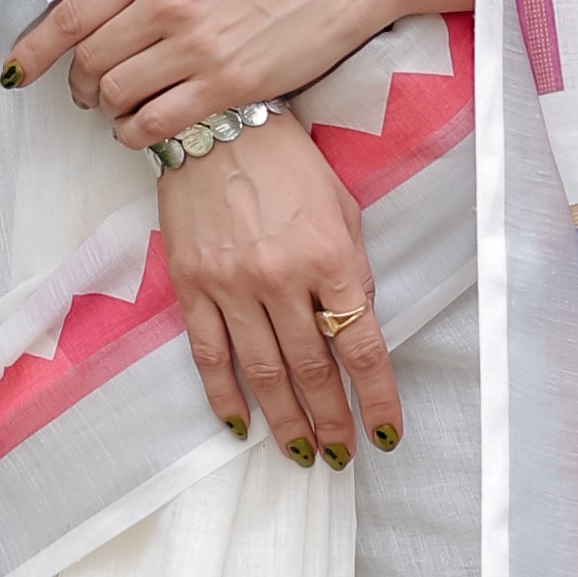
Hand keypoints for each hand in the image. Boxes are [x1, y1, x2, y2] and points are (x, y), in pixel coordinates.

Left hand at [6, 0, 475, 150]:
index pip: (73, 15)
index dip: (36, 49)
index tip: (17, 70)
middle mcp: (167, 6)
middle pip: (91, 62)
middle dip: (78, 84)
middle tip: (86, 91)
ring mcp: (197, 49)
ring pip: (119, 96)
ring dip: (108, 110)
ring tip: (117, 109)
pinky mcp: (228, 85)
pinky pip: (159, 123)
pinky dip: (138, 133)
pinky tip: (141, 128)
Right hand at [160, 118, 401, 461]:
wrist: (215, 122)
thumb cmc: (288, 162)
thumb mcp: (342, 207)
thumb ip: (350, 270)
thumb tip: (352, 328)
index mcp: (330, 256)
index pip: (361, 347)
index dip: (376, 399)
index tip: (385, 435)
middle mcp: (282, 277)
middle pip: (313, 370)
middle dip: (331, 420)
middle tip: (341, 455)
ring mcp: (232, 285)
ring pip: (263, 372)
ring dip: (285, 421)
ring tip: (301, 454)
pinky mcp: (191, 285)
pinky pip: (208, 354)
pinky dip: (223, 395)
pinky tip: (239, 425)